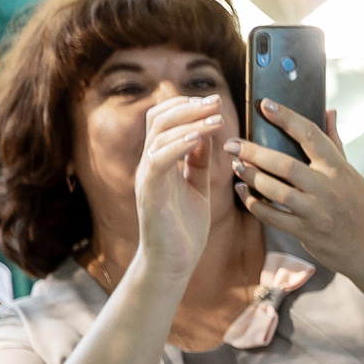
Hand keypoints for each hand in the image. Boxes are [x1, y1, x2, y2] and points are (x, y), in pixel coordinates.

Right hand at [134, 94, 225, 280]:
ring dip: (189, 121)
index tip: (213, 102)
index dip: (185, 106)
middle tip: (216, 101)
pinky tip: (199, 138)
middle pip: (158, 119)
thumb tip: (207, 132)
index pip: (164, 120)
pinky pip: (160, 159)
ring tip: (216, 116)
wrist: (174, 262)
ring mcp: (147, 177)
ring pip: (158, 135)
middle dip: (188, 106)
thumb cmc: (185, 228)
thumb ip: (200, 161)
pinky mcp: (150, 192)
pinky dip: (179, 145)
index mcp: (160, 161)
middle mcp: (149, 164)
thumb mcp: (198, 187)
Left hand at [228, 101, 363, 272]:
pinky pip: (272, 217)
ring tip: (236, 165)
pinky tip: (242, 191)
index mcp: (339, 169)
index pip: (311, 135)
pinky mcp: (306, 232)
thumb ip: (335, 143)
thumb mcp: (351, 173)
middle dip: (254, 152)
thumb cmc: (356, 205)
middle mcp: (328, 189)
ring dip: (252, 177)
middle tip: (233, 144)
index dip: (287, 118)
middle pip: (286, 165)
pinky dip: (253, 203)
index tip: (265, 105)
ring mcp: (316, 212)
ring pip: (276, 191)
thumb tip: (328, 110)